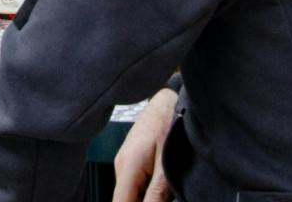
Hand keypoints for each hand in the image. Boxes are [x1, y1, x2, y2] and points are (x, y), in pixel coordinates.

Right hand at [111, 87, 177, 201]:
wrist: (170, 99)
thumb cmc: (170, 125)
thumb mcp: (167, 166)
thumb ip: (156, 195)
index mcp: (126, 167)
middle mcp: (121, 166)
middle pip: (124, 200)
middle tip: (164, 196)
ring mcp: (125, 163)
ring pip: (131, 194)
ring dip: (145, 199)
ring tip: (166, 192)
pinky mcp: (133, 161)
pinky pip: (136, 185)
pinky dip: (147, 193)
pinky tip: (162, 192)